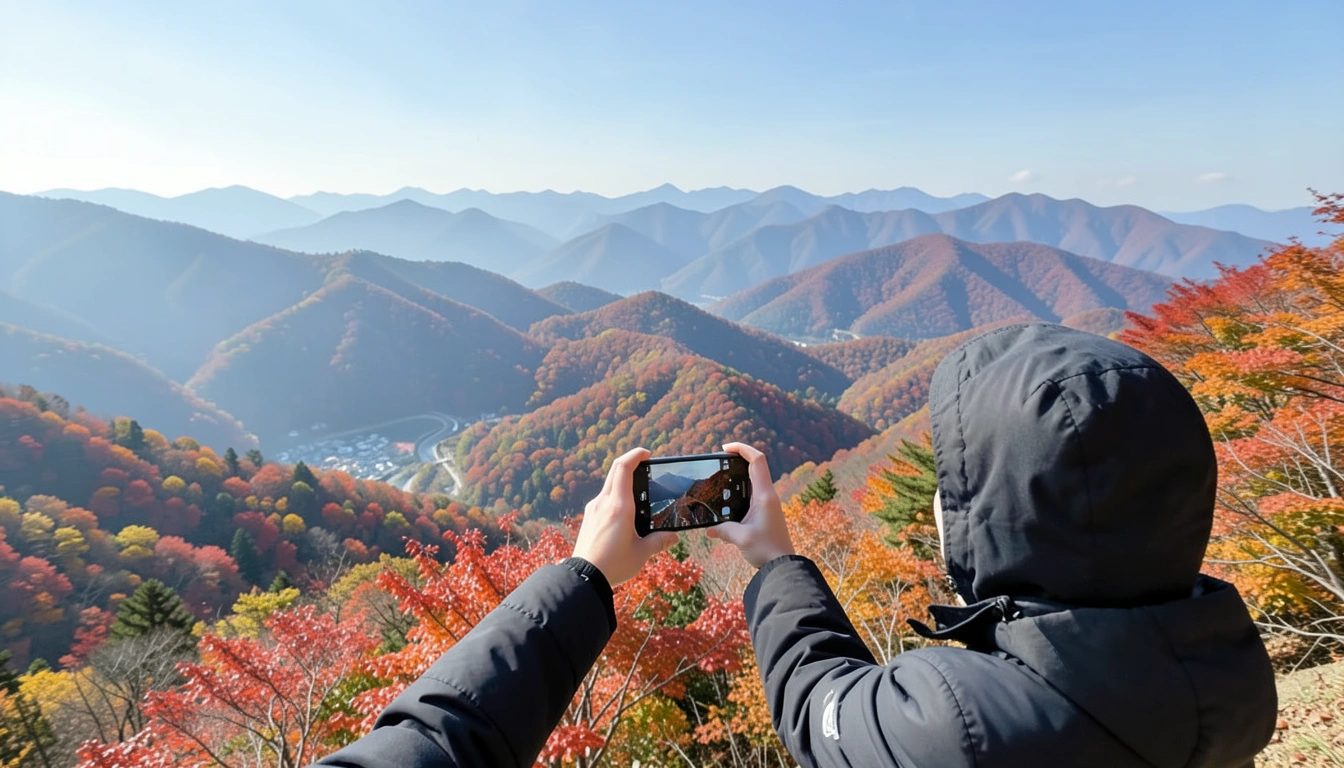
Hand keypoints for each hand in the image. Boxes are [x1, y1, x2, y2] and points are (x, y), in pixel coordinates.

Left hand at [572, 447, 677, 585]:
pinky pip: (603, 499)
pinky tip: (625, 512)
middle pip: (615, 471)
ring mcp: (593, 509)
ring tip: (639, 494)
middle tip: (645, 467)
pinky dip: (615, 496)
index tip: (647, 454)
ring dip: (623, 482)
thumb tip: (674, 536)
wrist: (584, 577)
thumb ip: (659, 541)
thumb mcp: (642, 553)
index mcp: (619, 506)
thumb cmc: (614, 564)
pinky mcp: (589, 517)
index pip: (623, 467)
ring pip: (609, 485)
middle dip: (630, 464)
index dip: (635, 455)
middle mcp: (603, 502)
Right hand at [706, 442, 795, 567]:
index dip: (742, 448)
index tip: (725, 448)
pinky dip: (740, 492)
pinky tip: (727, 502)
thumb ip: (722, 530)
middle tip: (719, 463)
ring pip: (753, 481)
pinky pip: (752, 494)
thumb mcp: (740, 538)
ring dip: (738, 476)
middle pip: (755, 467)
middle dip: (737, 460)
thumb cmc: (766, 550)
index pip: (757, 460)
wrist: (783, 565)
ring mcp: (768, 504)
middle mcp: (768, 496)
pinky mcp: (765, 513)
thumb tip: (708, 529)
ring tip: (720, 480)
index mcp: (764, 495)